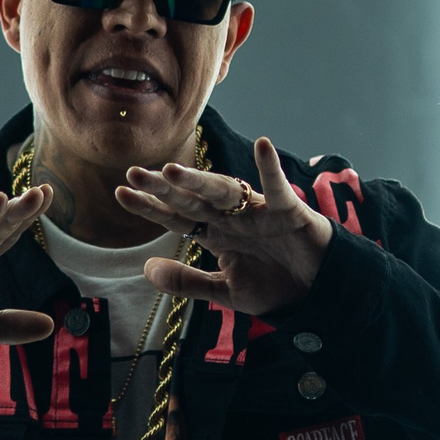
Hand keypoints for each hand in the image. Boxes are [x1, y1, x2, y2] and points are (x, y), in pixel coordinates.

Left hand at [115, 135, 332, 315]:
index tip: (121, 193)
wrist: (318, 294)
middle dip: (163, 188)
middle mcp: (231, 217)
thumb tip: (147, 270)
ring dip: (200, 180)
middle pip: (191, 199)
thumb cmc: (273, 286)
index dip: (150, 206)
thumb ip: (188, 282)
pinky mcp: (288, 212)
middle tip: (133, 174)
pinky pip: (278, 188)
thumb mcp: (224, 292)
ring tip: (173, 170)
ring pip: (224, 191)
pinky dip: (271, 169)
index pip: (176, 217)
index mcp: (215, 234)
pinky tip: (264, 146)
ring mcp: (258, 212)